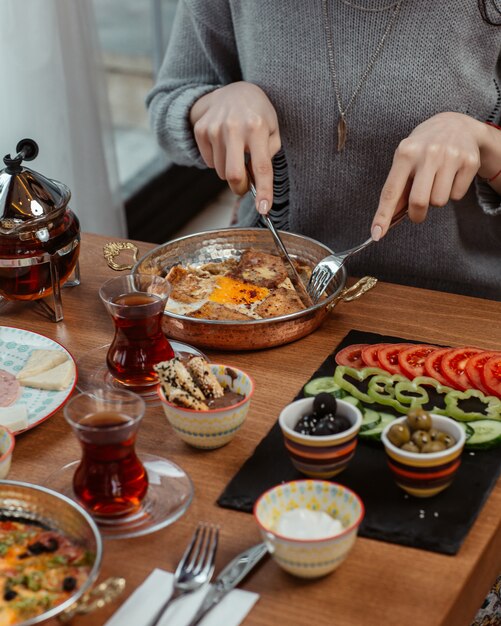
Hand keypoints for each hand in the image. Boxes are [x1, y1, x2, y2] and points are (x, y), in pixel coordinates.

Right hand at [189, 81, 280, 213]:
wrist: (232, 91)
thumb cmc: (257, 115)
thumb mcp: (272, 130)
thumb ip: (268, 156)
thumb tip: (255, 182)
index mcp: (257, 128)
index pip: (261, 167)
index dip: (263, 191)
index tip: (264, 209)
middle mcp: (234, 128)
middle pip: (233, 175)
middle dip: (240, 188)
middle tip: (245, 187)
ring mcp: (214, 128)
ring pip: (221, 172)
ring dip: (230, 171)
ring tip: (236, 152)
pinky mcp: (201, 130)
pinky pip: (209, 162)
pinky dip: (218, 161)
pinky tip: (224, 145)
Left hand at [371, 112, 483, 239]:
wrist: (456, 124)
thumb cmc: (423, 147)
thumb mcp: (405, 159)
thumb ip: (397, 187)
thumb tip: (389, 218)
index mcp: (405, 153)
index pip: (391, 191)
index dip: (383, 215)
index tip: (377, 234)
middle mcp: (428, 153)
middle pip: (419, 202)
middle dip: (417, 215)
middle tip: (417, 213)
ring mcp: (450, 156)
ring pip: (439, 202)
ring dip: (435, 200)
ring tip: (436, 182)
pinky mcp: (469, 162)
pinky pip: (456, 196)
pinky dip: (452, 193)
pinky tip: (450, 176)